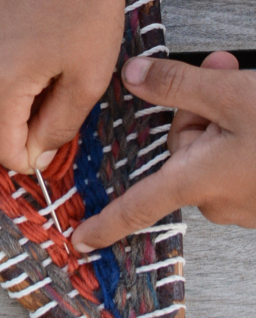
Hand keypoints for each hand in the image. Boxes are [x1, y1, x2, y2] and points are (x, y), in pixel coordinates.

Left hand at [72, 52, 255, 249]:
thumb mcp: (229, 94)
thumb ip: (174, 85)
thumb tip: (132, 77)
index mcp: (199, 181)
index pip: (139, 206)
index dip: (107, 224)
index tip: (80, 241)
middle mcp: (221, 200)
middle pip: (182, 147)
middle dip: (197, 109)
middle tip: (224, 77)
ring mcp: (249, 203)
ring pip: (214, 148)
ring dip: (225, 114)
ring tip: (249, 88)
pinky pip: (242, 160)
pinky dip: (247, 130)